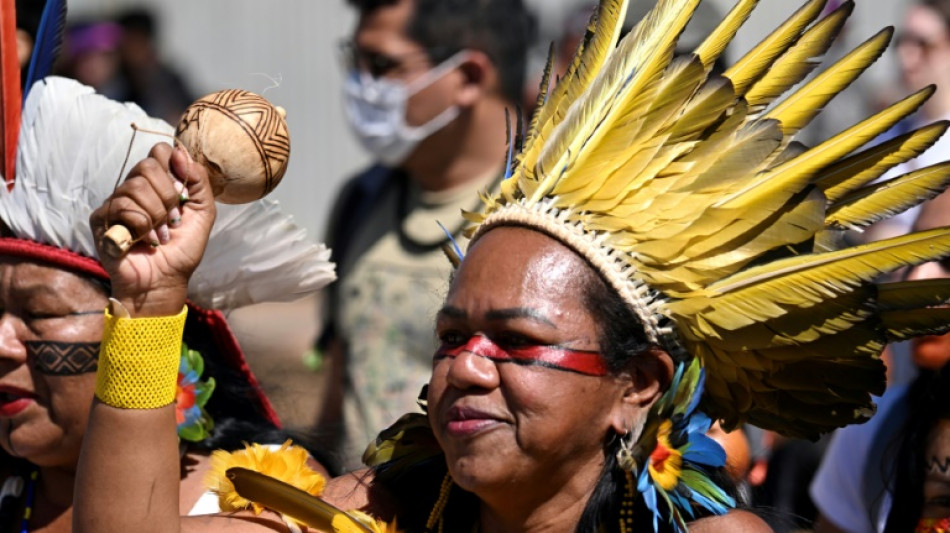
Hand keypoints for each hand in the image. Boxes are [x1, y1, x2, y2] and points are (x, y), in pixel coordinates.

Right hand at [90, 143, 215, 315]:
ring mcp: (116, 201)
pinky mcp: (102, 218)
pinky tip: (145, 240)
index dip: (174, 169)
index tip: (183, 194)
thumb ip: (198, 180)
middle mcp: (134, 188)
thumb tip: (180, 152)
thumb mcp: (204, 212)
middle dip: (168, 196)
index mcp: (158, 183)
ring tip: (161, 235)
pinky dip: (141, 226)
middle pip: (148, 165)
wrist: (166, 280)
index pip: (160, 151)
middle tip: (173, 220)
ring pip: (135, 186)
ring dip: (156, 215)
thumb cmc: (183, 249)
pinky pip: (121, 206)